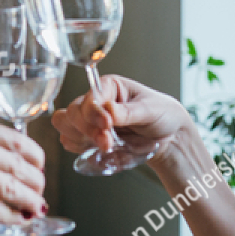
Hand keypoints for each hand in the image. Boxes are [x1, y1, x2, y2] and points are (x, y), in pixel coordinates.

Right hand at [0, 114, 47, 235]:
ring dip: (31, 200)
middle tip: (39, 192)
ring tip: (35, 207)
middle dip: (36, 182)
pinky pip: (6, 209)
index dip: (35, 157)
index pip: (16, 139)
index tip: (39, 167)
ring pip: (18, 188)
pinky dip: (17, 216)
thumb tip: (21, 159)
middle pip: (21, 164)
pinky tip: (20, 218)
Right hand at [51, 74, 190, 159]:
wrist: (168, 137)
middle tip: (107, 142)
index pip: (89, 98)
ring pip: (65, 126)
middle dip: (87, 129)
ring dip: (81, 139)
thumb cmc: (162, 115)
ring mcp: (89, 120)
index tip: (107, 125)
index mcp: (108, 86)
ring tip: (106, 145)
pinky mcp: (88, 137)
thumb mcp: (150, 110)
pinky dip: (79, 147)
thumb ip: (128, 112)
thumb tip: (108, 109)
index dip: (94, 113)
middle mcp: (95, 101)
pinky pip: (70, 141)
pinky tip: (97, 149)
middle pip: (72, 113)